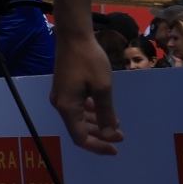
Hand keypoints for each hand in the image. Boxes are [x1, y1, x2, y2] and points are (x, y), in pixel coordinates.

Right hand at [51, 32, 123, 155]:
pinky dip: (91, 113)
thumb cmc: (89, 60)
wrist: (74, 35)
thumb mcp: (103, 88)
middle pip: (79, 130)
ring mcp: (61, 95)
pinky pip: (77, 107)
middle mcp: (61, 105)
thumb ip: (105, 114)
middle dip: (101, 135)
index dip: (98, 146)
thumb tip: (109, 135)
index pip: (80, 138)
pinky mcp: (65, 87)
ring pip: (78, 119)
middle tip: (121, 136)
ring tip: (116, 124)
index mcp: (67, 108)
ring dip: (97, 124)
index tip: (116, 148)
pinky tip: (103, 110)